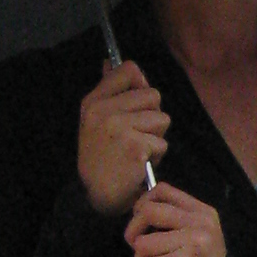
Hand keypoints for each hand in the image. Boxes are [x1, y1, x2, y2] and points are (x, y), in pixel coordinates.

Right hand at [78, 61, 168, 213]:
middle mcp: (105, 111)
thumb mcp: (94, 119)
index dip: (140, 84)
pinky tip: (139, 163)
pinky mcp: (137, 148)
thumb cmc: (100, 155)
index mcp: (94, 101)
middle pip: (153, 96)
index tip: (135, 103)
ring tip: (137, 149)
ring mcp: (121, 129)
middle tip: (134, 134)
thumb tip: (111, 62)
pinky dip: (156, 155)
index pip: (129, 70)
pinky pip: (162, 143)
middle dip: (151, 116)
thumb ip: (107, 90)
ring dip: (155, 137)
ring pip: (162, 119)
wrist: (96, 194)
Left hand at [125, 181, 228, 256]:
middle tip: (138, 246)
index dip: (143, 202)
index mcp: (202, 212)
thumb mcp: (199, 234)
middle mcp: (199, 224)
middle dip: (133, 230)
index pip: (163, 190)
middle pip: (148, 212)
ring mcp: (192, 243)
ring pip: (142, 244)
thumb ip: (176, 219)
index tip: (140, 218)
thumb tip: (140, 210)